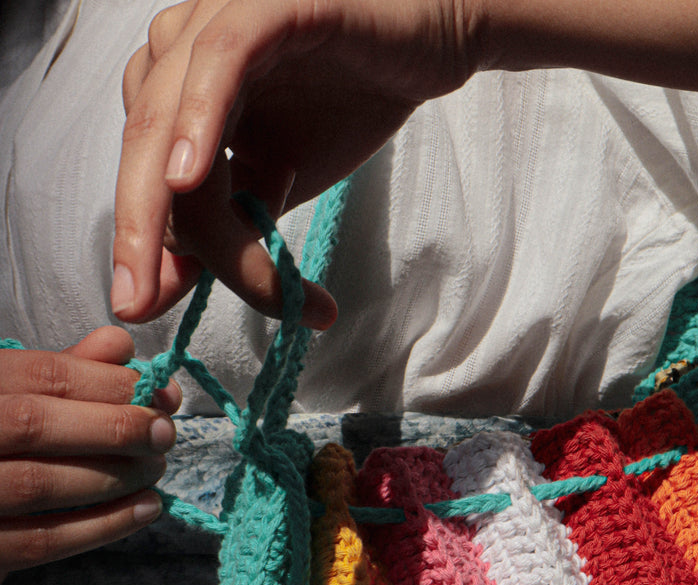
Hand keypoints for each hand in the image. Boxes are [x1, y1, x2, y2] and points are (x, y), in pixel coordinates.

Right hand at [0, 327, 180, 580]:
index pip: (41, 375)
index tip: (161, 394)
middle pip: (35, 424)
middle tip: (165, 434)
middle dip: (114, 427)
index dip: (110, 383)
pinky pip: (39, 541)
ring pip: (38, 484)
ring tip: (157, 468)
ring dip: (114, 477)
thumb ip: (62, 368)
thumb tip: (121, 345)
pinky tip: (147, 508)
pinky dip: (102, 525)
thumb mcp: (12, 393)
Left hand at [112, 0, 477, 322]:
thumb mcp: (280, 182)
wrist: (425, 48)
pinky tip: (189, 175)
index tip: (149, 306)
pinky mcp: (266, 7)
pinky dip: (201, 119)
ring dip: (177, 208)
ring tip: (203, 276)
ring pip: (171, 122)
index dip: (145, 246)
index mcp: (175, 94)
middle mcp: (180, 53)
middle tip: (137, 305)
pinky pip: (222, 63)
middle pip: (144, 157)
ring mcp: (217, 22)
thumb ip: (229, 224)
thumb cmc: (351, 106)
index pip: (153, 183)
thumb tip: (172, 282)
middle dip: (137, 239)